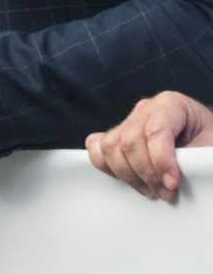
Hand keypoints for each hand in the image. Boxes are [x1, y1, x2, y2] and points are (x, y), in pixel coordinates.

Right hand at [87, 91, 212, 201]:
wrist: (205, 141)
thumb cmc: (208, 143)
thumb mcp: (209, 147)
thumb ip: (192, 158)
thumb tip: (172, 179)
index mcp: (171, 104)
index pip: (156, 130)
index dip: (161, 161)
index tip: (172, 184)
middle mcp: (145, 109)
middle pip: (129, 141)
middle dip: (145, 173)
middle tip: (164, 192)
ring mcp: (127, 121)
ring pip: (110, 147)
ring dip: (128, 175)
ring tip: (151, 189)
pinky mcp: (116, 135)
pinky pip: (96, 147)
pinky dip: (106, 165)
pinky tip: (128, 178)